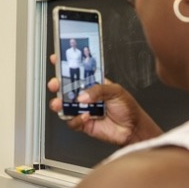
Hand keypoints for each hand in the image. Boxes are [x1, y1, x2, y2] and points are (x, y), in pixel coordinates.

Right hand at [47, 54, 161, 145]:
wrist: (132, 129)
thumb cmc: (128, 108)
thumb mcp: (116, 91)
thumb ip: (98, 90)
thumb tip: (83, 95)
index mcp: (94, 84)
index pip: (78, 72)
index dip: (66, 65)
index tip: (57, 59)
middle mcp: (86, 96)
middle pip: (66, 89)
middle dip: (57, 85)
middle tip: (56, 84)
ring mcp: (83, 109)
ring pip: (64, 106)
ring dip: (59, 104)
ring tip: (60, 103)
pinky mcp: (83, 123)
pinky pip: (72, 122)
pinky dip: (76, 119)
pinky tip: (85, 116)